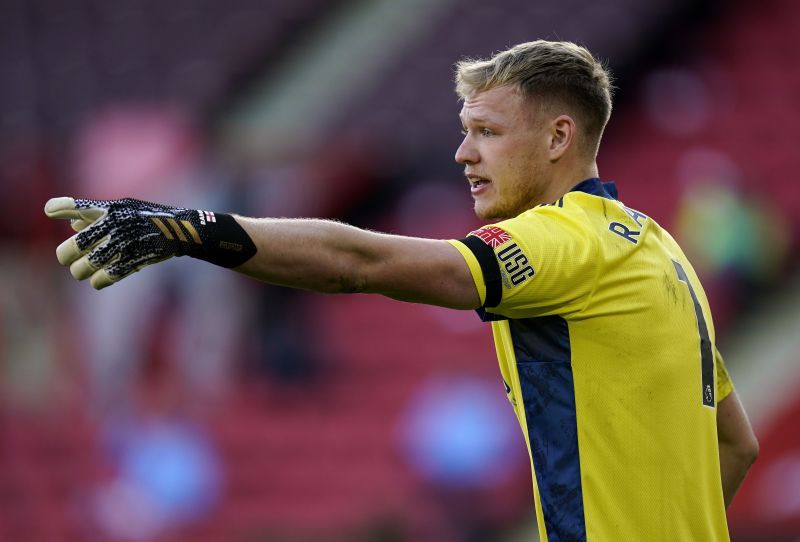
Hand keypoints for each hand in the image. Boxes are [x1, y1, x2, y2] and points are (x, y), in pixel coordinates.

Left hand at [45, 197, 195, 288]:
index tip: (50, 211)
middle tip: (68, 260)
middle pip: (74, 246)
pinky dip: (98, 280)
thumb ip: (96, 216)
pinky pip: (106, 277)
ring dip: (81, 271)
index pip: (79, 207)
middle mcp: (114, 225)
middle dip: (66, 255)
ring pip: (86, 266)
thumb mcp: (123, 209)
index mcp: (109, 210)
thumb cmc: (146, 218)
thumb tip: (72, 224)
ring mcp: (124, 244)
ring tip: (82, 272)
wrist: (179, 230)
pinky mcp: (134, 260)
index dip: (61, 208)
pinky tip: (97, 279)